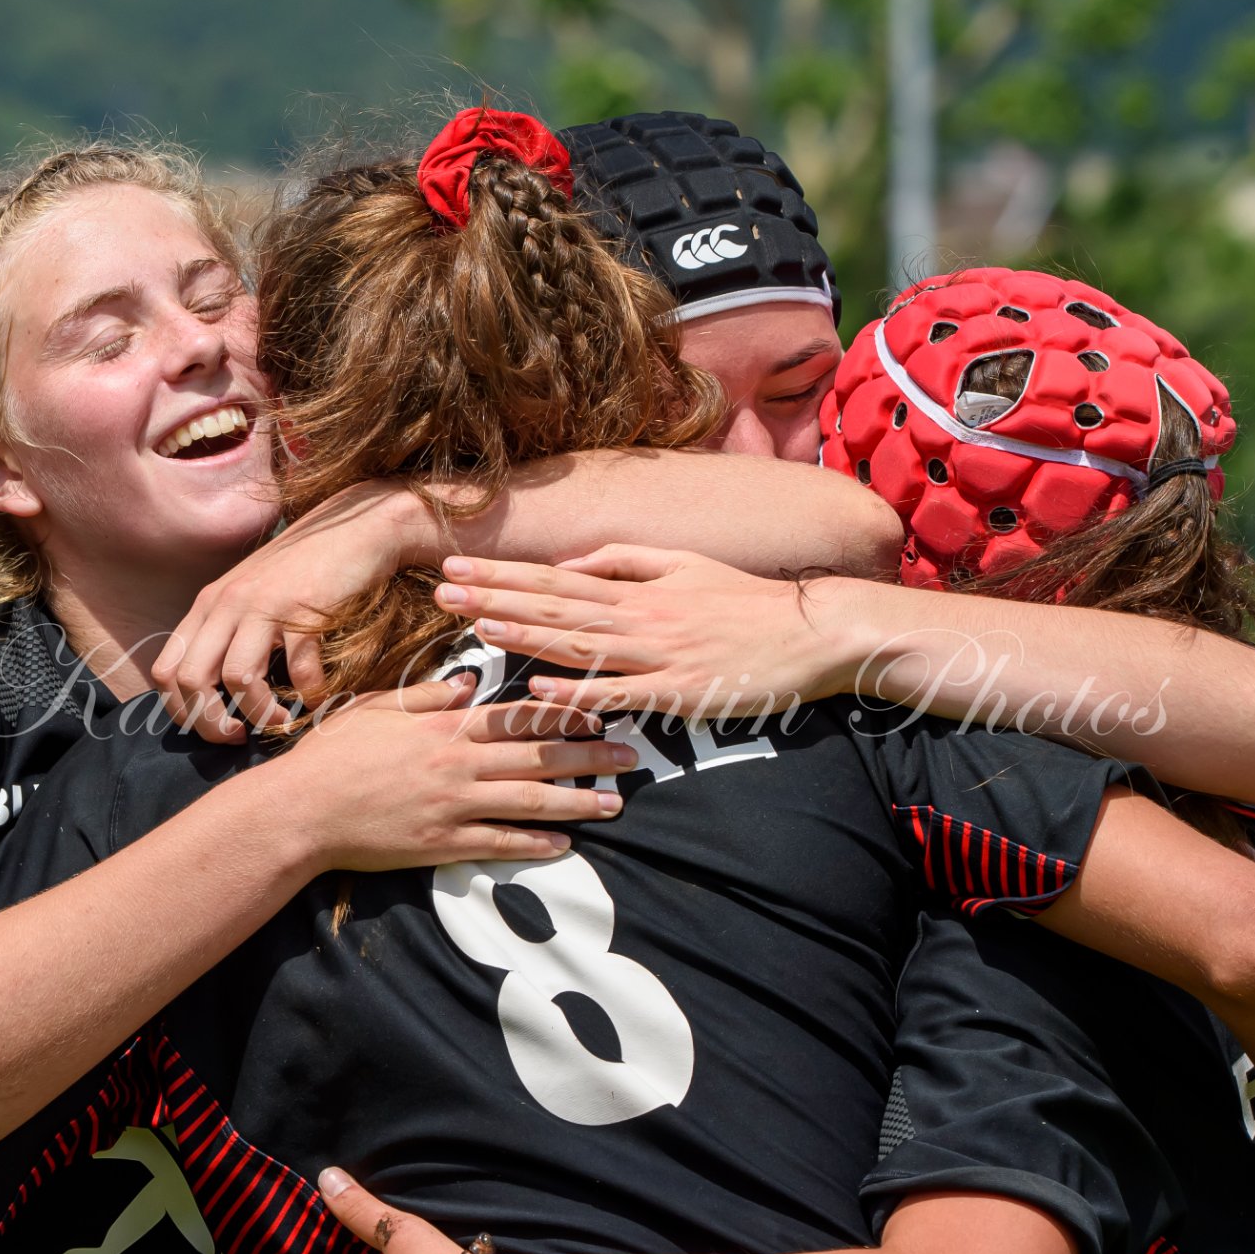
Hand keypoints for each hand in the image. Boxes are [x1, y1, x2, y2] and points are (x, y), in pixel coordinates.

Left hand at [151, 482, 428, 743]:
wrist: (356, 527)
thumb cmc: (305, 569)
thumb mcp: (250, 595)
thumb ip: (228, 631)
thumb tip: (217, 691)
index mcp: (207, 605)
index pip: (165, 671)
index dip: (183, 713)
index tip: (215, 726)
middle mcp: (226, 603)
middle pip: (191, 680)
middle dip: (212, 724)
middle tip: (240, 737)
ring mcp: (264, 605)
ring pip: (238, 679)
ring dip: (260, 714)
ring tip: (280, 722)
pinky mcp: (304, 610)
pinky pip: (297, 671)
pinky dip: (308, 695)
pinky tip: (319, 696)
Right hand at [275, 675, 634, 868]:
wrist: (300, 810)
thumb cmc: (332, 755)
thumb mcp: (377, 709)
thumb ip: (425, 696)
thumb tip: (466, 683)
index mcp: (443, 725)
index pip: (517, 715)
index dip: (563, 714)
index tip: (598, 713)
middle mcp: (458, 764)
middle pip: (537, 757)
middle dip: (588, 757)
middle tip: (630, 758)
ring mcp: (453, 806)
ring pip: (530, 801)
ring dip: (577, 802)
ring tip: (614, 804)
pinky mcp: (441, 845)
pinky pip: (500, 844)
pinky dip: (535, 844)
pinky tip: (565, 844)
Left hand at [432, 545, 850, 719]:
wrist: (813, 631)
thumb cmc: (747, 602)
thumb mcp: (685, 564)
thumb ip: (626, 560)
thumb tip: (571, 563)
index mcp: (638, 587)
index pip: (555, 578)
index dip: (502, 574)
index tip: (455, 568)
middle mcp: (640, 616)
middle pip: (554, 607)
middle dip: (495, 599)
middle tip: (441, 593)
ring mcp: (658, 654)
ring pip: (578, 645)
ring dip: (523, 636)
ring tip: (474, 627)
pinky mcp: (678, 693)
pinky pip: (618, 693)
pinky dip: (576, 691)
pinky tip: (537, 688)